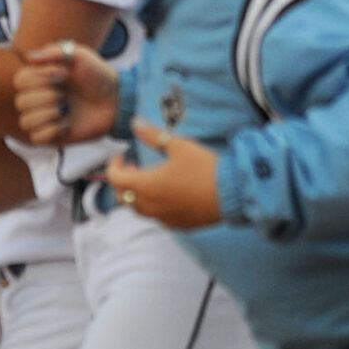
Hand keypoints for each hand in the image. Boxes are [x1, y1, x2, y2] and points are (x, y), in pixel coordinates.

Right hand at [13, 40, 119, 144]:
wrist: (117, 100)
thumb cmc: (98, 76)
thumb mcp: (80, 55)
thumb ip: (54, 51)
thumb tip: (29, 58)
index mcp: (39, 81)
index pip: (20, 80)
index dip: (38, 77)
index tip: (62, 73)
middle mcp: (38, 100)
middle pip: (21, 102)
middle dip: (44, 97)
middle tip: (64, 94)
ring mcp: (45, 120)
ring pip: (25, 121)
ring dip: (46, 114)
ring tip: (65, 110)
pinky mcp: (53, 137)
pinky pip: (37, 138)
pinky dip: (52, 131)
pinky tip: (67, 125)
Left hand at [105, 120, 220, 228]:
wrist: (235, 194)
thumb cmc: (206, 168)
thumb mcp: (179, 146)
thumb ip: (153, 135)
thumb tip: (135, 123)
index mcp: (146, 185)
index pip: (115, 178)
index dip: (113, 166)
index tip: (122, 156)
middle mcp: (150, 205)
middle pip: (121, 196)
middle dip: (122, 181)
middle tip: (134, 167)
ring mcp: (164, 218)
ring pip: (137, 209)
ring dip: (135, 194)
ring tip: (149, 179)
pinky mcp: (178, 225)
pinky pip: (156, 217)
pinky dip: (152, 206)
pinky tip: (165, 194)